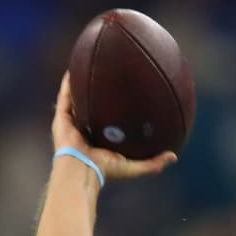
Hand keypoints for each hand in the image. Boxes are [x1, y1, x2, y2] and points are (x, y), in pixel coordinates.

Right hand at [51, 72, 175, 181]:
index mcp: (99, 140)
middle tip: (109, 74)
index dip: (116, 107)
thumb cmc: (106, 171)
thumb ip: (153, 163)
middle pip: (92, 106)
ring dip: (81, 83)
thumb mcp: (133, 166)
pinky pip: (65, 97)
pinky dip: (68, 84)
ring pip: (76, 99)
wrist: (82, 171)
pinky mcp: (61, 120)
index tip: (127, 94)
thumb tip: (174, 157)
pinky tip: (74, 67)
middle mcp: (85, 130)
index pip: (108, 120)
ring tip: (89, 64)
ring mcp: (71, 124)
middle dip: (99, 91)